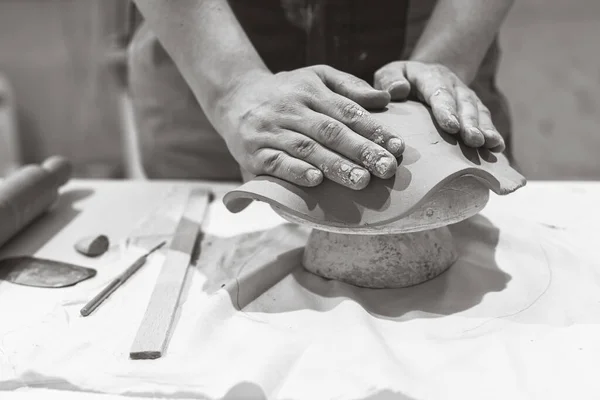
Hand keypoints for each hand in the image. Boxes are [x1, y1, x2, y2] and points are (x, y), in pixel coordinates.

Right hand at [212, 65, 404, 189]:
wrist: (234, 97)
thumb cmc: (286, 91)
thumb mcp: (316, 77)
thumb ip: (350, 87)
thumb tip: (385, 98)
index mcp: (311, 90)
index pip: (347, 111)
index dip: (373, 129)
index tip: (397, 147)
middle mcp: (291, 109)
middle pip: (330, 131)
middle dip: (361, 151)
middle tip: (387, 169)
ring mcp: (271, 131)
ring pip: (306, 148)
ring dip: (335, 166)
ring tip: (361, 181)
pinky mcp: (253, 152)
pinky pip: (275, 162)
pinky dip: (295, 171)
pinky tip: (315, 181)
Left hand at [374, 61, 504, 151]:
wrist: (419, 76)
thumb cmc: (398, 81)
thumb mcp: (388, 74)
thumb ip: (389, 79)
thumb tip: (399, 90)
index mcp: (430, 76)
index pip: (438, 92)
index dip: (446, 109)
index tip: (452, 126)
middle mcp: (452, 84)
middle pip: (463, 102)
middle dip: (470, 122)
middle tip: (474, 140)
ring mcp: (464, 96)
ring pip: (478, 111)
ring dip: (485, 128)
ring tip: (491, 145)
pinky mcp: (472, 109)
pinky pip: (484, 119)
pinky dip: (492, 132)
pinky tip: (498, 148)